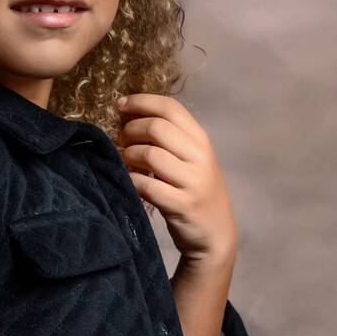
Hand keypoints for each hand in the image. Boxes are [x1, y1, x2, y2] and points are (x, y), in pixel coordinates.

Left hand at [116, 92, 237, 265]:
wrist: (215, 234)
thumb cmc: (195, 192)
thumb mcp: (192, 160)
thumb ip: (171, 139)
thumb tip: (130, 116)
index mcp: (201, 140)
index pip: (170, 107)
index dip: (141, 101)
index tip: (120, 105)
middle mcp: (200, 157)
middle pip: (156, 127)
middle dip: (130, 130)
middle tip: (121, 140)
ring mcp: (193, 181)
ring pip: (149, 154)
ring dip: (128, 155)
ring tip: (124, 161)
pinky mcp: (182, 205)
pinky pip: (147, 185)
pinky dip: (131, 181)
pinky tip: (129, 182)